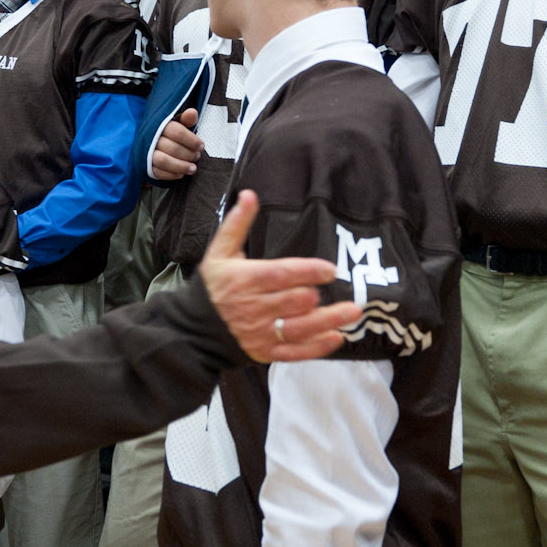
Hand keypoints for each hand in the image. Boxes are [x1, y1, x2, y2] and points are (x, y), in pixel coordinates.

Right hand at [151, 109, 202, 180]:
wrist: (150, 142)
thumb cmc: (169, 133)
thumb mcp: (178, 123)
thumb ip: (186, 119)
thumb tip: (192, 113)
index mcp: (160, 125)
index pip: (177, 132)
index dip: (191, 140)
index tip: (201, 146)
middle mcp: (151, 139)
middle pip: (172, 148)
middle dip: (188, 154)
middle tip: (197, 156)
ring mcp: (147, 153)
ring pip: (163, 161)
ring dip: (181, 166)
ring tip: (193, 168)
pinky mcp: (146, 166)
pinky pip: (158, 172)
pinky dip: (172, 174)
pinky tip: (181, 173)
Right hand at [199, 191, 358, 363]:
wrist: (193, 330)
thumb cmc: (212, 287)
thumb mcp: (219, 252)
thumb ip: (237, 224)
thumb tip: (249, 194)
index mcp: (244, 280)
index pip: (281, 274)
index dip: (308, 272)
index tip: (330, 270)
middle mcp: (253, 307)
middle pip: (294, 301)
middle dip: (317, 295)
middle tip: (336, 288)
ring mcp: (260, 333)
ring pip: (300, 328)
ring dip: (329, 320)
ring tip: (352, 311)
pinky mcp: (264, 352)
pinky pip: (294, 352)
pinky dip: (317, 347)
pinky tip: (336, 337)